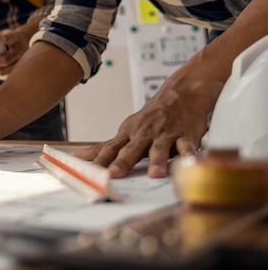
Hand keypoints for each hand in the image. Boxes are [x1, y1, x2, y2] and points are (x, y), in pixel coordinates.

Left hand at [0, 28, 28, 75]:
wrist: (23, 43)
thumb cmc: (11, 37)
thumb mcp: (7, 32)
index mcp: (16, 39)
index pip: (11, 38)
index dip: (6, 39)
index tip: (0, 39)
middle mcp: (20, 51)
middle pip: (5, 60)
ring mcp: (20, 62)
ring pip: (3, 69)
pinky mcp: (16, 69)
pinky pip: (4, 73)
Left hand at [73, 83, 211, 178]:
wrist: (180, 94)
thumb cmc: (151, 117)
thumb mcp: (126, 130)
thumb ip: (105, 147)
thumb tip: (80, 157)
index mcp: (128, 134)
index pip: (110, 150)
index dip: (100, 161)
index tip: (90, 173)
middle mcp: (144, 135)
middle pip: (131, 150)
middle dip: (122, 162)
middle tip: (114, 174)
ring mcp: (164, 135)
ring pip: (159, 149)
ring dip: (157, 161)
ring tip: (155, 174)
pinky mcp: (185, 136)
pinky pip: (187, 146)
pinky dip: (189, 154)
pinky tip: (189, 163)